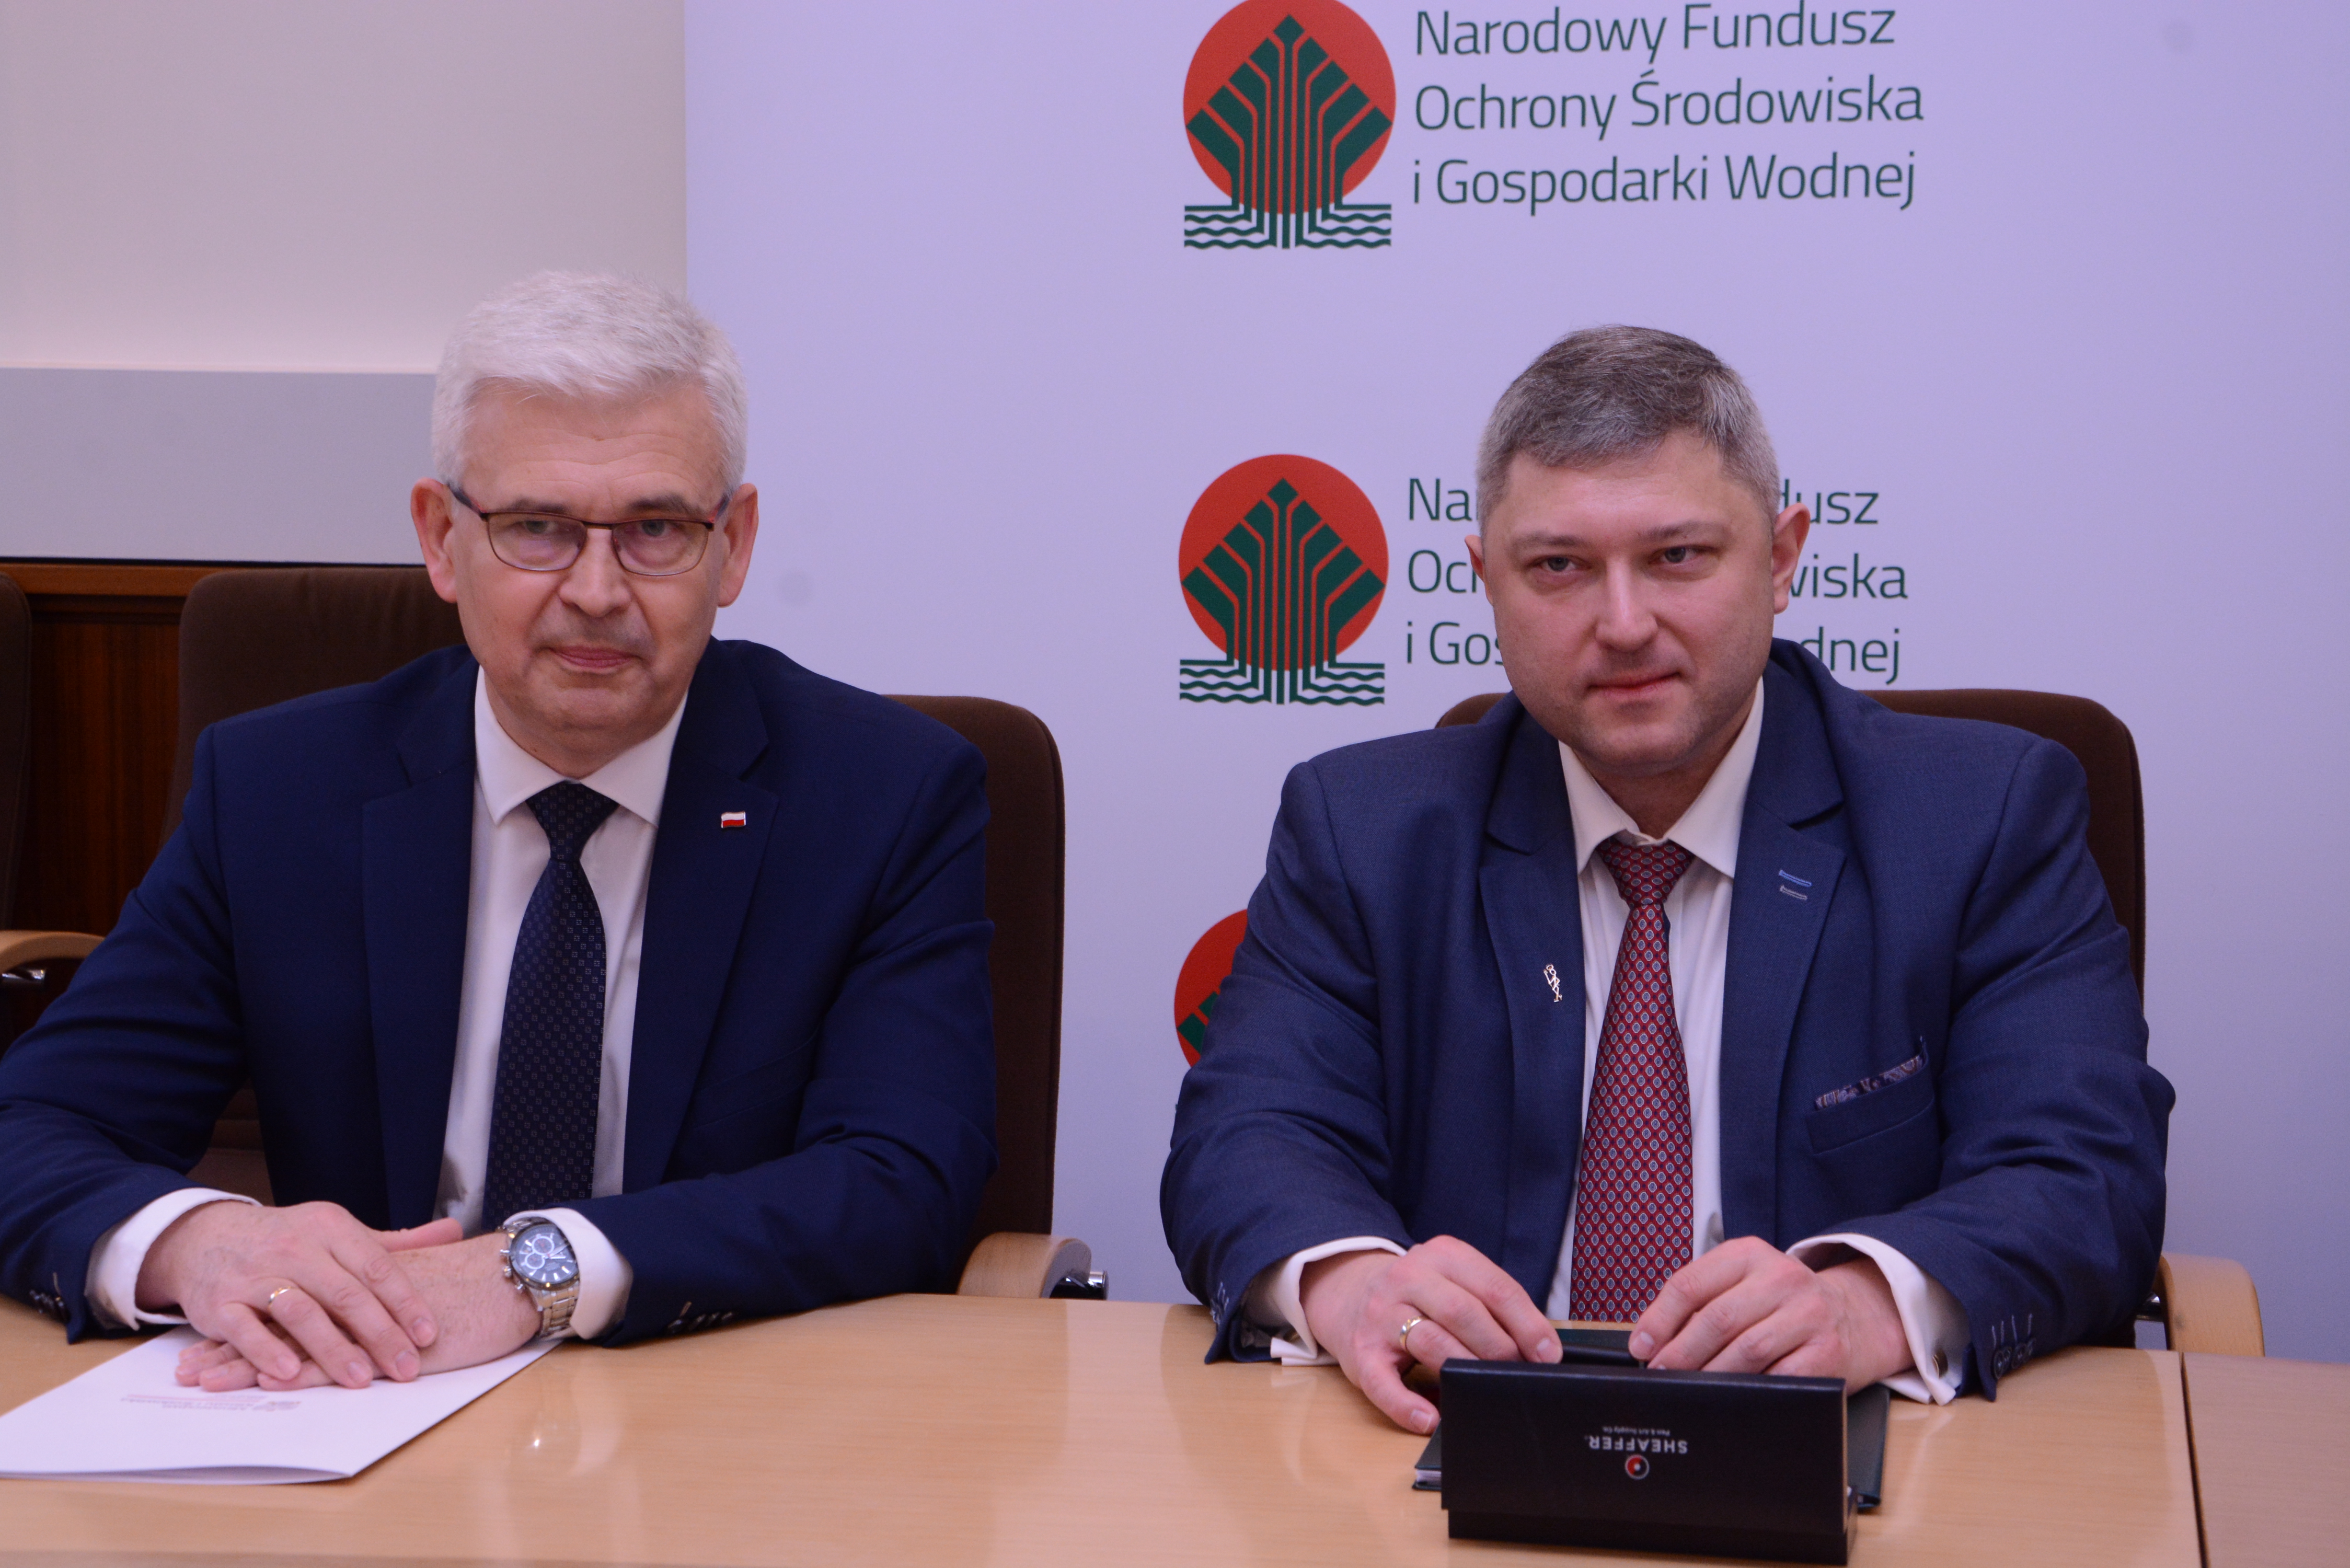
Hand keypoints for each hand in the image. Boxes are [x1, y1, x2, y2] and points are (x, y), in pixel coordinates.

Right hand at [175, 1231, 540, 1391]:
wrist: (206, 1236)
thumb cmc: (287, 1241)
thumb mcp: (337, 1233)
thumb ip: (392, 1243)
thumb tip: (453, 1231)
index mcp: (330, 1229)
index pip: (376, 1267)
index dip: (405, 1301)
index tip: (429, 1334)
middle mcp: (294, 1248)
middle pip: (344, 1293)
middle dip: (379, 1334)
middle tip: (406, 1368)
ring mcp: (254, 1275)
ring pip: (300, 1311)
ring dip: (331, 1347)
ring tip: (360, 1378)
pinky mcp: (220, 1302)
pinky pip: (244, 1328)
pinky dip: (265, 1351)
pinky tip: (290, 1373)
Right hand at [1298, 1236, 1560, 1433]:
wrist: (1348, 1292)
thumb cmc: (1418, 1295)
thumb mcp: (1452, 1279)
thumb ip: (1489, 1304)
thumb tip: (1539, 1351)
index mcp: (1442, 1256)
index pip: (1494, 1288)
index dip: (1527, 1324)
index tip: (1547, 1354)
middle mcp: (1409, 1278)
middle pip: (1464, 1312)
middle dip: (1499, 1348)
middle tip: (1517, 1372)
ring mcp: (1381, 1314)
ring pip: (1430, 1342)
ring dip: (1464, 1369)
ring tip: (1483, 1389)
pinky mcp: (1361, 1352)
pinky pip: (1385, 1384)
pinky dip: (1408, 1405)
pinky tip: (1430, 1418)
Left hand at [1629, 1237, 1911, 1390]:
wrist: (1856, 1317)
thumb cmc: (1785, 1304)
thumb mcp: (1744, 1282)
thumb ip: (1702, 1299)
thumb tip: (1652, 1340)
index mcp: (1749, 1255)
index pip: (1691, 1284)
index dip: (1659, 1320)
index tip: (1642, 1347)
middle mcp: (1781, 1278)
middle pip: (1716, 1319)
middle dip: (1680, 1353)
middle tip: (1661, 1373)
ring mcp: (1809, 1314)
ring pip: (1746, 1349)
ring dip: (1710, 1375)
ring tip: (1690, 1387)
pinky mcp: (1828, 1351)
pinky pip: (1780, 1376)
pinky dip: (1751, 1389)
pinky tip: (1734, 1395)